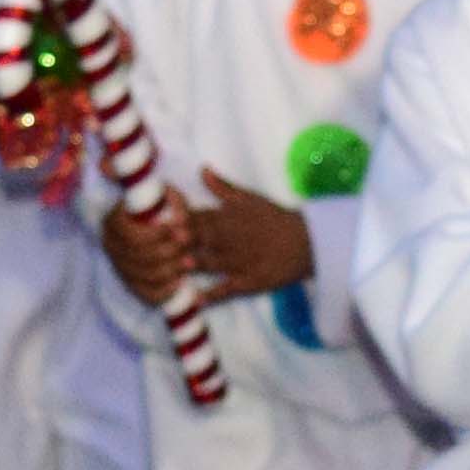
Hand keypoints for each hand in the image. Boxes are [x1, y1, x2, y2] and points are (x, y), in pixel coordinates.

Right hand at [99, 190, 198, 307]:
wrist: (165, 226)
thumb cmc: (166, 208)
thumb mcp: (170, 198)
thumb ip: (176, 205)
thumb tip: (180, 222)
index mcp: (113, 221)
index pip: (129, 235)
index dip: (154, 235)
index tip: (177, 229)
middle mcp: (111, 245)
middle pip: (137, 256)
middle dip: (167, 251)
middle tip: (188, 243)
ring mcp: (119, 267)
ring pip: (143, 276)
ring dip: (170, 270)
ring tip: (190, 261)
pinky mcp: (131, 285)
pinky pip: (146, 294)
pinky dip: (165, 291)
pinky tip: (180, 282)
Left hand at [180, 171, 314, 299]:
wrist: (305, 242)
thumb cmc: (274, 218)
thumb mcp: (249, 198)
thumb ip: (222, 187)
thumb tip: (202, 169)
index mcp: (229, 217)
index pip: (200, 216)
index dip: (182, 218)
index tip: (164, 218)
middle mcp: (232, 239)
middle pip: (204, 238)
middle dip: (187, 238)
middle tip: (169, 240)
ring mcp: (239, 262)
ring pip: (214, 262)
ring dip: (198, 263)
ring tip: (181, 265)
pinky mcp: (248, 282)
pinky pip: (229, 289)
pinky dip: (214, 295)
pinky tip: (197, 300)